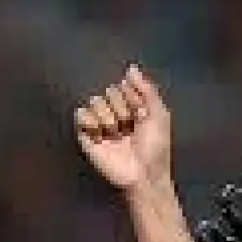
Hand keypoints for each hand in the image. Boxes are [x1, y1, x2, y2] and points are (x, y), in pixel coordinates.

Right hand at [74, 64, 171, 191]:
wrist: (143, 174)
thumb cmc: (155, 148)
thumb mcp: (159, 115)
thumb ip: (147, 89)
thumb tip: (131, 68)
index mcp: (134, 107)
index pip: (126, 86)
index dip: (133, 96)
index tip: (141, 112)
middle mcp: (116, 114)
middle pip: (109, 92)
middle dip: (121, 107)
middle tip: (129, 125)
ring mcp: (101, 125)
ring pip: (96, 101)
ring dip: (108, 116)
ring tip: (116, 133)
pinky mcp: (87, 136)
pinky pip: (81, 115)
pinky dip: (91, 121)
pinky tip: (101, 132)